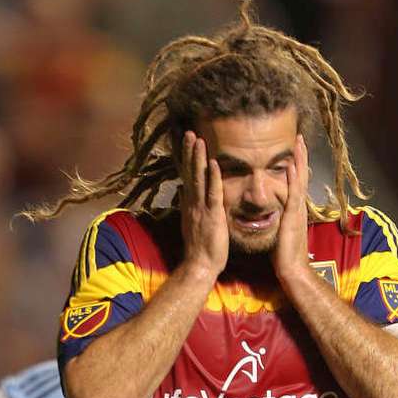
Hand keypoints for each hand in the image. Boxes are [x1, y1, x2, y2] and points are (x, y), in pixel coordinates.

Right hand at [179, 130, 227, 276]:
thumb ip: (189, 206)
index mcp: (189, 204)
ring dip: (198, 158)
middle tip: (190, 132)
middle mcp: (192, 203)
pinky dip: (213, 178)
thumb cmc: (200, 248)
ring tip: (198, 139)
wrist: (199, 265)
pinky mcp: (212, 216)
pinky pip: (213, 193)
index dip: (187, 159)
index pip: (187, 177)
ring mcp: (201, 208)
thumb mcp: (192, 223)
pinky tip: (214, 163)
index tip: (187, 143)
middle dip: (190, 151)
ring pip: (199, 178)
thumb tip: (183, 193)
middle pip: (190, 172)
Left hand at [272, 134, 310, 280]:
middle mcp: (299, 207)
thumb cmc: (284, 255)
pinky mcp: (293, 217)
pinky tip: (292, 167)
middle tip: (300, 138)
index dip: (297, 165)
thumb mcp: (281, 231)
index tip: (295, 149)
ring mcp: (298, 211)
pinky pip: (294, 194)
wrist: (292, 269)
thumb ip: (280, 219)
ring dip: (300, 161)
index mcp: (295, 210)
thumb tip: (274, 213)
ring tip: (299, 143)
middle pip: (302, 176)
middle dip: (301, 157)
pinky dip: (294, 179)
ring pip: (301, 180)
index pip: (297, 182)